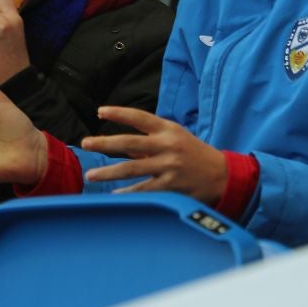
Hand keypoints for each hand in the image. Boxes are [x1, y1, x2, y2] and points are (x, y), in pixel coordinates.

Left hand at [79, 106, 227, 205]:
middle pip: (130, 143)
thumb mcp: (176, 138)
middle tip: (85, 143)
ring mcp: (169, 166)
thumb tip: (123, 146)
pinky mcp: (171, 186)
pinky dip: (127, 193)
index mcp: (169, 130)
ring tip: (91, 175)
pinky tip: (114, 195)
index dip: (119, 113)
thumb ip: (151, 139)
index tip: (100, 111)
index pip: (140, 117)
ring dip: (109, 172)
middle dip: (104, 142)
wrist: (223, 175)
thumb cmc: (195, 153)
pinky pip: (143, 190)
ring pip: (132, 169)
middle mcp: (168, 145)